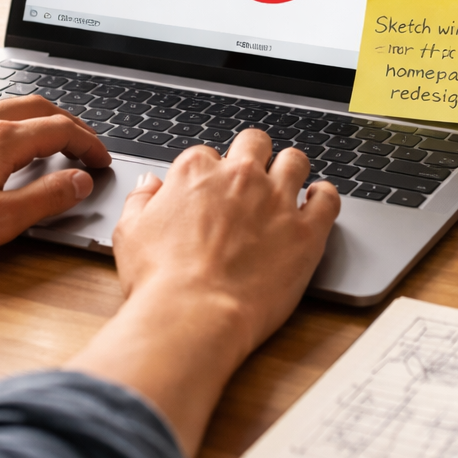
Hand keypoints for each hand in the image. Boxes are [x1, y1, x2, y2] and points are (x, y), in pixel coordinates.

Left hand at [0, 96, 110, 319]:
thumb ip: (47, 198)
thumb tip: (80, 180)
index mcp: (0, 139)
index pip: (62, 129)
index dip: (89, 144)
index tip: (101, 160)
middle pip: (37, 107)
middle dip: (68, 123)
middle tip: (82, 145)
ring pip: (5, 107)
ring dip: (35, 120)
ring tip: (45, 142)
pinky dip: (2, 124)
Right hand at [67, 129, 338, 456]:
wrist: (194, 314)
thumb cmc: (159, 280)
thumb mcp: (129, 233)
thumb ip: (141, 201)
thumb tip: (149, 185)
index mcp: (196, 172)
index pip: (206, 155)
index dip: (209, 174)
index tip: (211, 191)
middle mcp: (239, 176)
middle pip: (254, 143)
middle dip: (253, 154)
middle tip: (252, 176)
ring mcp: (276, 200)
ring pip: (295, 160)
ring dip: (291, 168)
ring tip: (289, 183)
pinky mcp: (306, 231)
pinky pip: (328, 198)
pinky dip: (324, 196)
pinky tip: (318, 201)